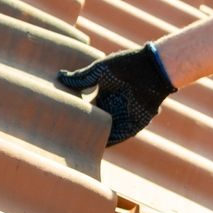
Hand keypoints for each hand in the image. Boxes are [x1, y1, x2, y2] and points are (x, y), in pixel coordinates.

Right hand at [56, 43, 175, 144]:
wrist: (152, 69)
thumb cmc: (126, 65)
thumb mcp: (99, 71)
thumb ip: (81, 78)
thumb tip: (60, 76)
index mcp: (104, 95)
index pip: (87, 109)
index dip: (76, 114)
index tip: (62, 120)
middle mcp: (113, 107)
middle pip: (96, 122)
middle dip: (84, 129)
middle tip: (65, 138)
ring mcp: (124, 116)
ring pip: (107, 132)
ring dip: (96, 139)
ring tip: (77, 147)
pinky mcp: (135, 124)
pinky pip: (120, 136)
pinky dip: (110, 142)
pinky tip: (96, 147)